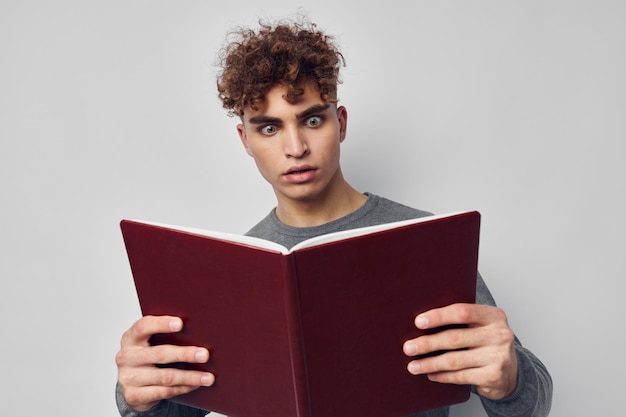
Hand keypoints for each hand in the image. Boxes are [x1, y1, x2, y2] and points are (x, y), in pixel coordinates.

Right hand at [115, 315, 214, 410]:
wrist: (131, 384)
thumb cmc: (147, 356)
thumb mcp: (150, 343)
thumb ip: (165, 335)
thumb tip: (198, 331)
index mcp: (130, 338)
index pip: (143, 326)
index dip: (161, 324)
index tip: (181, 323)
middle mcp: (126, 357)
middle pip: (160, 353)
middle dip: (185, 354)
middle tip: (205, 355)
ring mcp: (128, 378)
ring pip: (165, 376)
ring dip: (190, 377)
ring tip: (208, 377)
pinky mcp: (133, 395)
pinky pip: (163, 392)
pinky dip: (182, 388)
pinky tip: (195, 385)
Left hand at [402, 303, 517, 399]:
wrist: (511, 372)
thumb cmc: (487, 343)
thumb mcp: (480, 326)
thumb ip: (461, 321)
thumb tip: (421, 322)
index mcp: (494, 315)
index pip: (462, 312)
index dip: (438, 316)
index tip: (418, 322)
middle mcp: (500, 334)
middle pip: (455, 337)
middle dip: (427, 343)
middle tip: (409, 347)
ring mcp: (498, 356)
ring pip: (455, 360)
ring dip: (430, 363)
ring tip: (413, 365)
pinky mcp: (494, 376)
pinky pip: (461, 376)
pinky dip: (442, 376)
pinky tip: (431, 374)